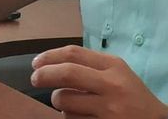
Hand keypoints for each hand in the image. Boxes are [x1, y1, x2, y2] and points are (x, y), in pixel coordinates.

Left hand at [31, 45, 167, 118]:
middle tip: (34, 79)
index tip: (36, 62)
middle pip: (67, 74)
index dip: (49, 56)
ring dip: (59, 103)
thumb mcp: (118, 73)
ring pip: (65, 103)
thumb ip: (91, 66)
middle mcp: (111, 85)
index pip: (74, 54)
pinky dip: (70, 118)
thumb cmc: (133, 96)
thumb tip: (53, 64)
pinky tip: (80, 116)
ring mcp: (107, 109)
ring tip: (68, 103)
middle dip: (44, 75)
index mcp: (113, 66)